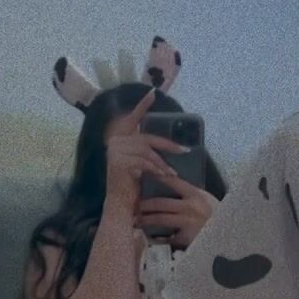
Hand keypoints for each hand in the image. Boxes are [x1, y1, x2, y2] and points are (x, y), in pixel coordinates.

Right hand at [105, 89, 188, 214]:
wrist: (120, 205)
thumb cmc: (132, 185)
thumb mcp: (142, 163)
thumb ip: (148, 151)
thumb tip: (169, 143)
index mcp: (119, 139)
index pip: (132, 119)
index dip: (142, 106)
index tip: (153, 93)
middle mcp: (115, 142)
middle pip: (147, 138)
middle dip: (167, 144)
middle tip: (184, 150)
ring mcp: (115, 151)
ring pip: (147, 151)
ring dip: (162, 163)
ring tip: (172, 173)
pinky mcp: (119, 162)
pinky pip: (144, 162)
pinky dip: (156, 169)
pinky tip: (163, 176)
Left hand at [139, 175, 218, 246]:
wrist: (230, 235)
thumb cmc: (217, 216)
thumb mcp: (207, 200)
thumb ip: (191, 194)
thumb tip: (171, 183)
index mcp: (196, 194)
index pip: (173, 182)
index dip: (156, 177)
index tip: (143, 175)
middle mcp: (191, 207)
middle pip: (160, 203)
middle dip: (144, 204)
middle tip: (132, 205)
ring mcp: (188, 223)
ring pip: (160, 219)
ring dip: (146, 219)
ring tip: (136, 220)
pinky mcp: (186, 238)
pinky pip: (167, 237)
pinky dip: (157, 238)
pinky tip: (149, 237)